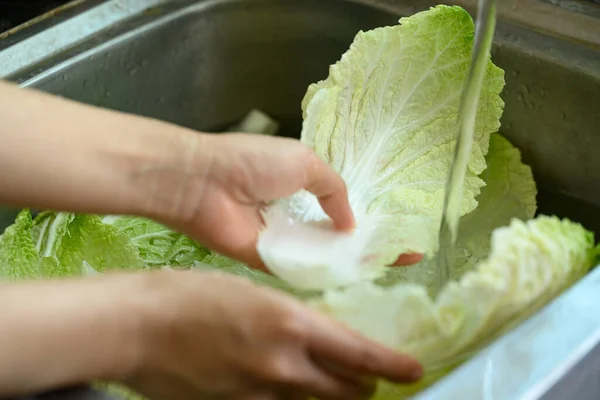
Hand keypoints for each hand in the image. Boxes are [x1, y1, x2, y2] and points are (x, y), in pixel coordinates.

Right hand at [123, 270, 422, 399]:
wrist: (138, 327)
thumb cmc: (192, 295)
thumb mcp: (253, 292)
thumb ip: (290, 319)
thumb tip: (317, 334)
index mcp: (291, 325)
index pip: (359, 354)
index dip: (393, 364)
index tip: (413, 368)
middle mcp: (284, 367)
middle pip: (347, 390)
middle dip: (364, 385)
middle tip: (366, 376)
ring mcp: (260, 396)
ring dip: (326, 394)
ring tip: (320, 380)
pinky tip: (275, 384)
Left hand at [165, 133, 422, 269]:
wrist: (206, 183)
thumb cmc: (254, 163)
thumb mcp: (305, 161)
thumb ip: (334, 189)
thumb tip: (350, 222)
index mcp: (303, 187)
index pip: (345, 207)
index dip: (373, 219)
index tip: (403, 233)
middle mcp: (296, 217)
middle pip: (339, 238)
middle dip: (372, 247)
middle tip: (407, 260)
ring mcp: (285, 242)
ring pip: (324, 258)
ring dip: (354, 264)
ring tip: (390, 272)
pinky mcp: (270, 264)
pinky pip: (301, 273)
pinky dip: (325, 276)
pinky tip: (356, 282)